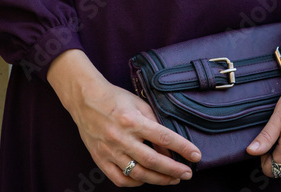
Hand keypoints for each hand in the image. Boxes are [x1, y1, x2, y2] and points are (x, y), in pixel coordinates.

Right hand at [47, 51, 200, 185]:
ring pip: (138, 173)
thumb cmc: (115, 99)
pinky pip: (120, 179)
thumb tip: (169, 146)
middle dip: (173, 170)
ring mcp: (109, 151)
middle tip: (187, 173)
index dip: (182, 148)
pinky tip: (145, 179)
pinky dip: (135, 182)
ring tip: (172, 179)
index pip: (163, 137)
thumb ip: (154, 123)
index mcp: (132, 120)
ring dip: (158, 179)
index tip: (195, 155)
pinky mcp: (100, 159)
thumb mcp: (139, 104)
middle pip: (153, 160)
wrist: (85, 99)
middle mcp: (121, 138)